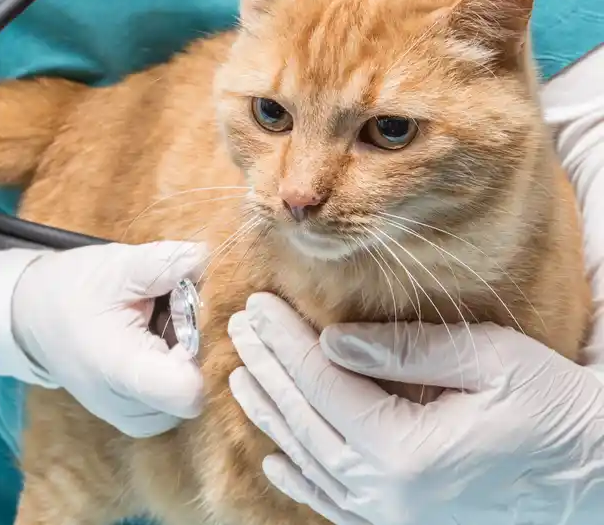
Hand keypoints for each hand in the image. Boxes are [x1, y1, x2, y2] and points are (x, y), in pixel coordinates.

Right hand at [12, 241, 206, 437]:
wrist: (32, 318)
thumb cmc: (73, 290)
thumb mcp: (117, 266)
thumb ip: (165, 264)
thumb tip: (210, 256)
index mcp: (121, 373)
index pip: (189, 391)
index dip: (201, 347)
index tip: (184, 314)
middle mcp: (130, 409)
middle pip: (197, 386)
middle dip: (195, 345)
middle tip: (167, 311)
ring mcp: (136, 420)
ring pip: (192, 393)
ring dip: (185, 356)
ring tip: (155, 325)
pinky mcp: (140, 420)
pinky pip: (177, 398)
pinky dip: (174, 368)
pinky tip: (153, 342)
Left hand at [228, 292, 603, 524]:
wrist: (599, 481)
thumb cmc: (555, 413)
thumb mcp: (490, 362)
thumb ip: (404, 351)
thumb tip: (334, 342)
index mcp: (405, 452)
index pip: (322, 385)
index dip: (285, 342)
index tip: (259, 304)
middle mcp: (388, 495)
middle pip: (305, 421)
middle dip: (268, 369)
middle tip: (241, 326)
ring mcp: (392, 518)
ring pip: (310, 462)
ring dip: (272, 416)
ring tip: (242, 376)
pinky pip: (335, 503)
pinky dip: (300, 478)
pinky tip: (276, 459)